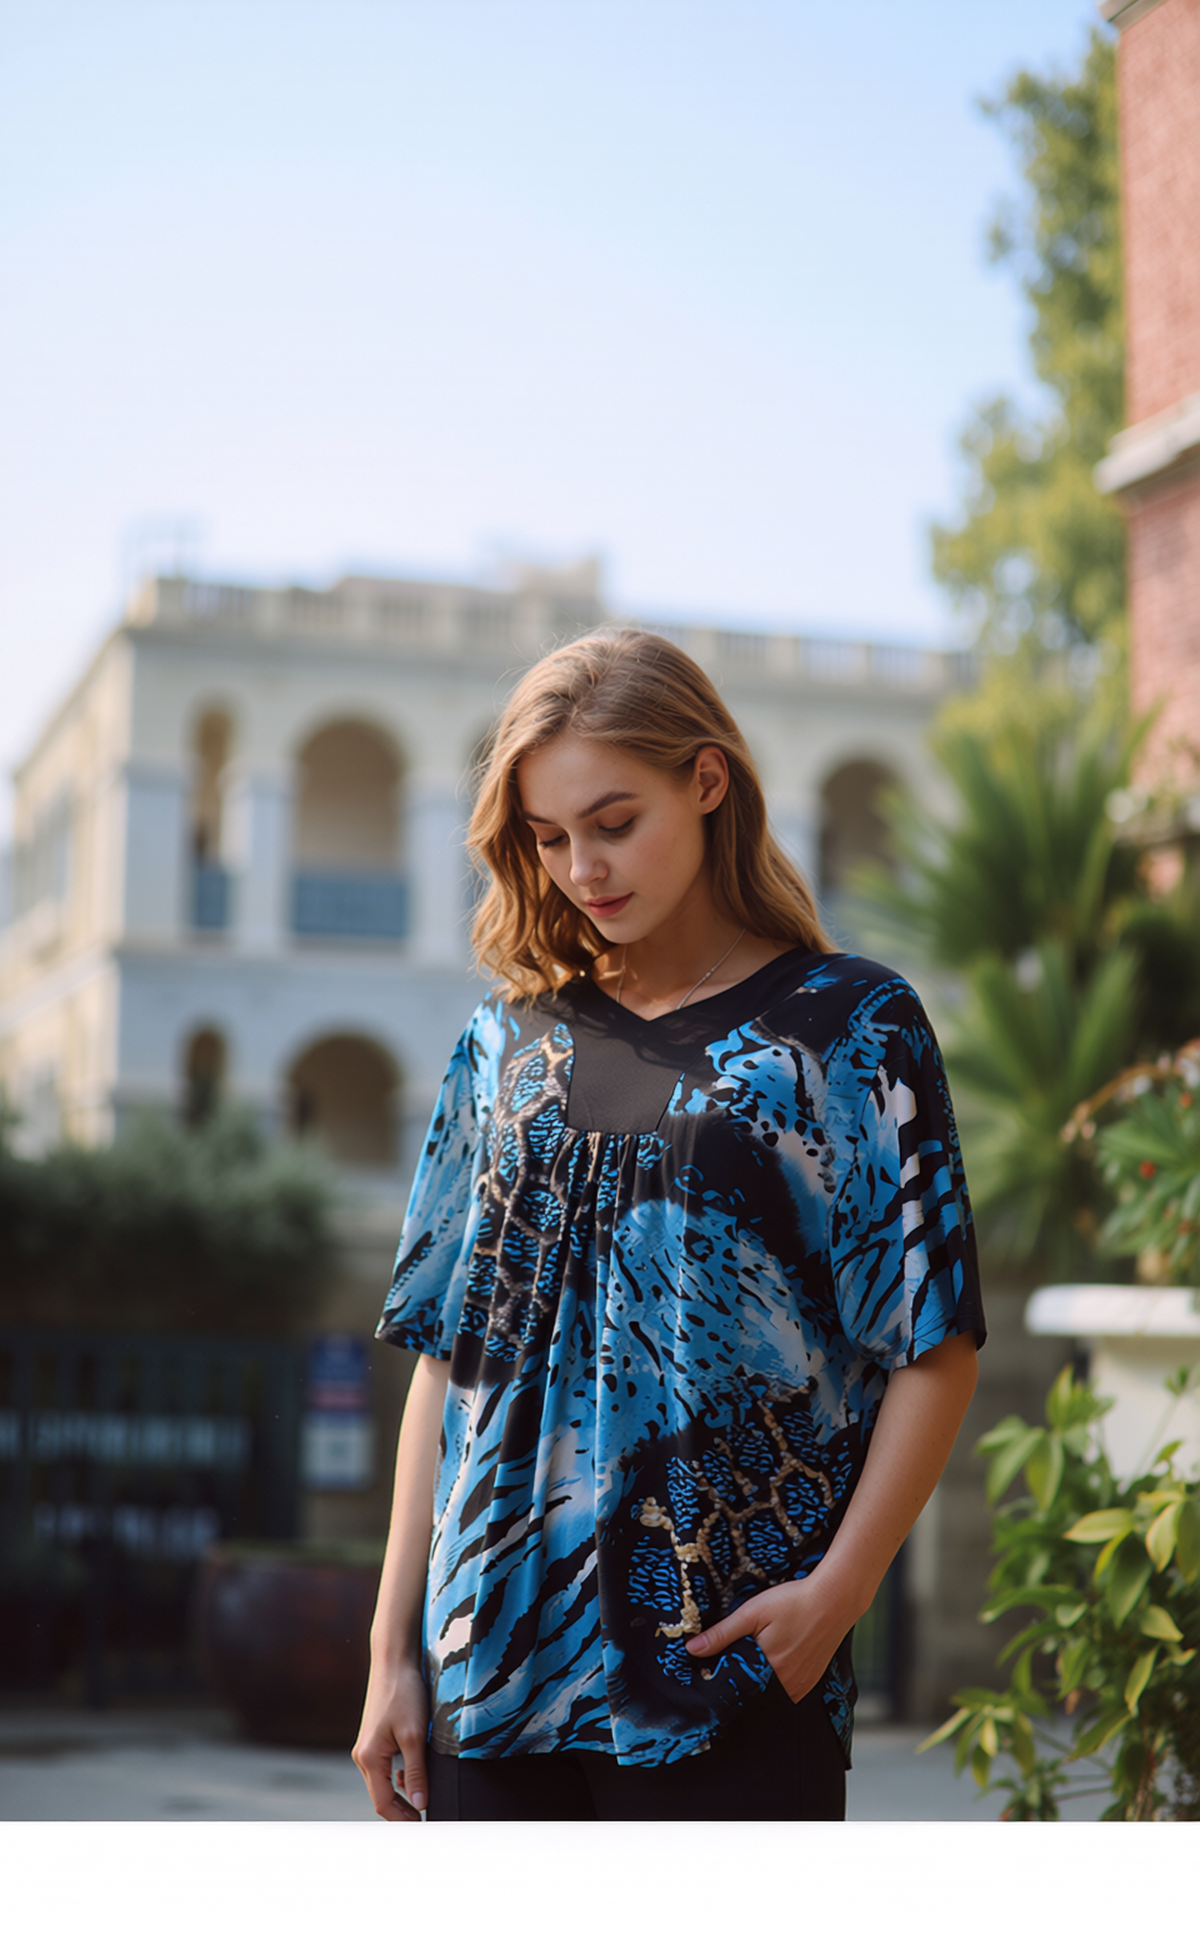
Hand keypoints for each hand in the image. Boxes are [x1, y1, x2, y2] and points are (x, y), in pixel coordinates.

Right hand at [351, 1658, 430, 1821]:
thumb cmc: (404, 1692)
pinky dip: (400, 1776)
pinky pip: (386, 1767)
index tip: (423, 1827)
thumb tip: (420, 1805)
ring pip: (384, 1782)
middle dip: (403, 1809)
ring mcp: (368, 1746)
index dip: (403, 1819)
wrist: (395, 1658)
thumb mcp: (415, 1735)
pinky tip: (416, 1772)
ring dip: (403, 1792)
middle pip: (381, 1796)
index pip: (383, 1804)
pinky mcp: (376, 1737)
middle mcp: (363, 1755)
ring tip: (426, 1797)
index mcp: (369, 1758)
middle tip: (426, 1818)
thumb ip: (416, 1772)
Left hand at [684, 1574, 856, 1702]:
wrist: (835, 1599)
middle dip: (743, 1680)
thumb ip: (722, 1634)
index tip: (713, 1671)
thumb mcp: (752, 1613)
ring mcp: (801, 1685)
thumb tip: (692, 1650)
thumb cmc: (793, 1602)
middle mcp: (786, 1684)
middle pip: (754, 1691)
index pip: (736, 1687)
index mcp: (768, 1669)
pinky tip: (777, 1661)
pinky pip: (789, 1690)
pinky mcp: (812, 1681)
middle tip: (739, 1660)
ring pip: (771, 1692)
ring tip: (760, 1657)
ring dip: (761, 1682)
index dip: (724, 1679)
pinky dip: (778, 1681)